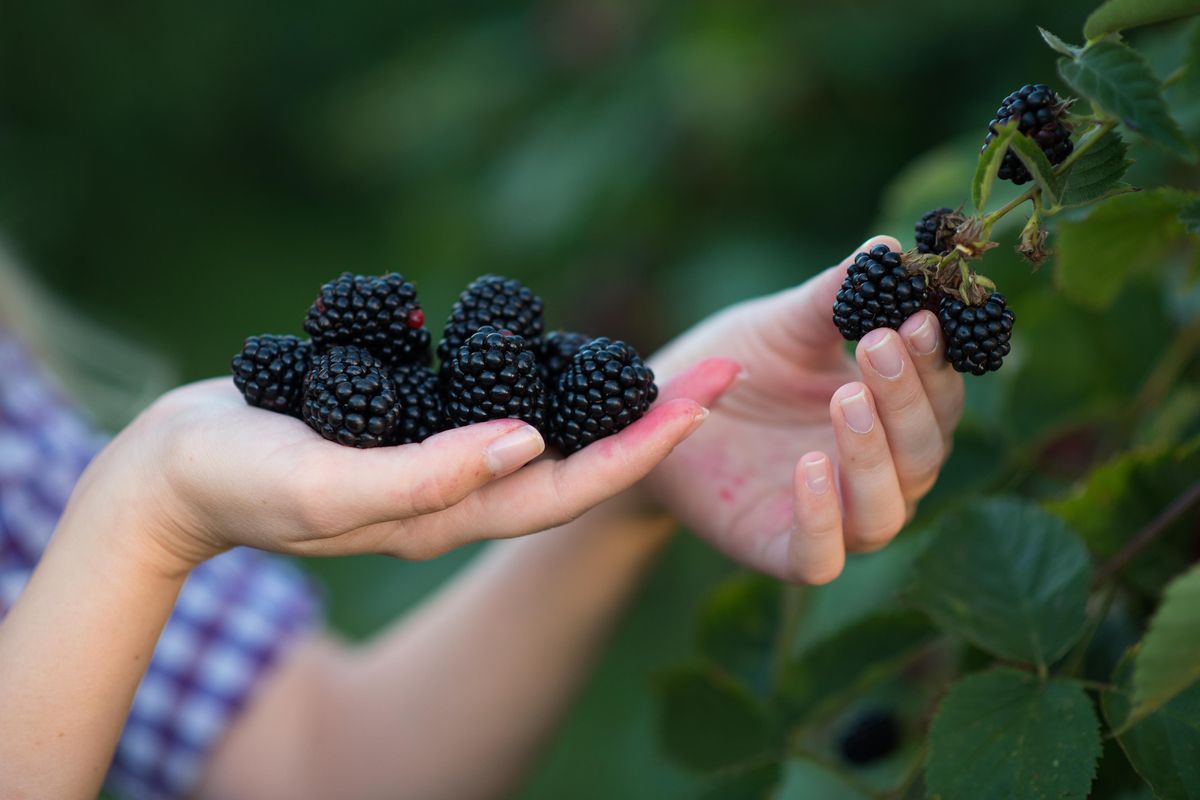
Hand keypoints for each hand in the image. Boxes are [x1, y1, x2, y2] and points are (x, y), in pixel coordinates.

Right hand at [87, 363, 737, 574]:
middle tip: (718, 370)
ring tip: (669, 363)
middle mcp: (461, 494)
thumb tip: (530, 445)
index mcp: (450, 516)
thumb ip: (426, 475)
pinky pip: (503, 408)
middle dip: (653, 420)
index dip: (643, 448)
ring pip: (551, 436)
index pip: (571, 489)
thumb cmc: (241, 481)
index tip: (703, 402)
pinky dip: (554, 384)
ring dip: (613, 401)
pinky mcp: (418, 430)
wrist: (179, 471)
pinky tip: (582, 356)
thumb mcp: (330, 482)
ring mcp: (441, 464)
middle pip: (580, 461)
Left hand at [646, 235, 963, 583]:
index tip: (919, 314)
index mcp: (893, 416)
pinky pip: (820, 556)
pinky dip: (822, 519)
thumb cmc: (739, 364)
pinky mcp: (782, 551)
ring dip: (873, 454)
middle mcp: (879, 473)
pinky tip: (807, 466)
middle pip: (924, 451)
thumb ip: (833, 296)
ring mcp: (835, 518)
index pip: (938, 394)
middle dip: (906, 398)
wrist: (660, 412)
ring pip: (886, 508)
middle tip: (878, 344)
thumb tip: (887, 248)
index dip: (935, 359)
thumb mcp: (786, 325)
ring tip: (844, 396)